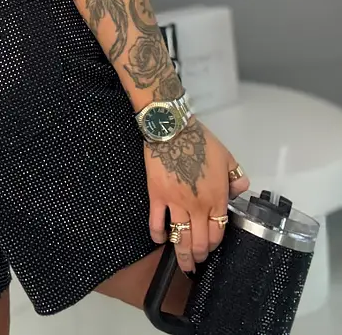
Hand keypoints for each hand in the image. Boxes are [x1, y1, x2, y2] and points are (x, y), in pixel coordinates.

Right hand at [145, 118, 250, 273]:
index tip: (212, 247)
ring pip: (181, 238)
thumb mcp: (227, 157)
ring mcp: (176, 204)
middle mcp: (198, 206)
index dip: (215, 244)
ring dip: (183, 255)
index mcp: (216, 198)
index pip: (218, 231)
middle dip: (200, 256)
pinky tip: (160, 240)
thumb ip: (237, 177)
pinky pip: (156, 222)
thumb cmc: (200, 142)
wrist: (173, 131)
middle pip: (200, 241)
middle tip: (198, 261)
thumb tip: (237, 192)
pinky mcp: (157, 198)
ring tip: (184, 263)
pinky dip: (158, 235)